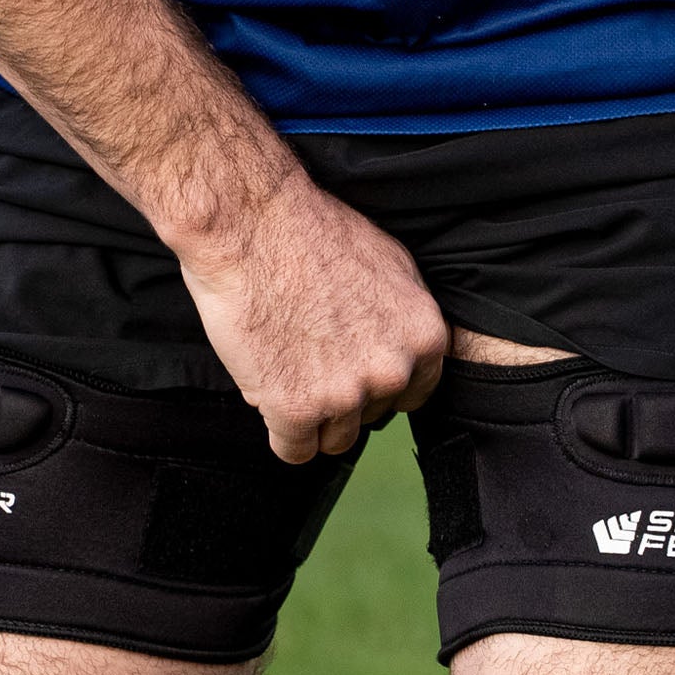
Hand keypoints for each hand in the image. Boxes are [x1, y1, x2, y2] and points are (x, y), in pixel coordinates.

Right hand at [177, 175, 448, 462]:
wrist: (250, 224)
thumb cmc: (311, 232)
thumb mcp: (389, 264)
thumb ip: (402, 319)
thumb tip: (401, 349)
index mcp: (424, 337)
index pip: (413, 393)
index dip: (376, 383)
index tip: (349, 367)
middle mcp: (393, 371)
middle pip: (371, 417)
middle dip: (341, 396)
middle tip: (307, 356)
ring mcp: (346, 395)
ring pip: (334, 440)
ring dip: (309, 416)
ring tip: (284, 367)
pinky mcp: (297, 409)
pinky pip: (294, 450)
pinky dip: (279, 430)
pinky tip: (267, 392)